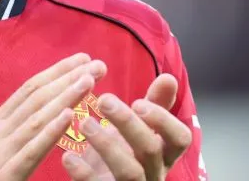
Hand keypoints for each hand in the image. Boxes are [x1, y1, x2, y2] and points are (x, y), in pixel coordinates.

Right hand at [0, 53, 107, 180]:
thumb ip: (17, 130)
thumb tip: (48, 109)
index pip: (30, 89)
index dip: (57, 71)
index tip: (83, 58)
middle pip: (37, 98)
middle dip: (68, 78)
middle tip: (97, 63)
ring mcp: (0, 152)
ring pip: (37, 119)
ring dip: (64, 97)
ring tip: (89, 80)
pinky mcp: (5, 175)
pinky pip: (31, 150)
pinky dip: (50, 131)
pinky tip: (69, 116)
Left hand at [60, 74, 191, 179]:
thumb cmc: (125, 153)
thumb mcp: (142, 129)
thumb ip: (155, 105)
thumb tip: (169, 77)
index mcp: (164, 154)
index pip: (180, 139)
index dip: (163, 120)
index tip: (138, 102)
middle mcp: (153, 173)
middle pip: (150, 150)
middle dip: (128, 123)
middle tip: (103, 100)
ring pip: (129, 172)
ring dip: (107, 145)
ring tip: (85, 123)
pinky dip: (83, 173)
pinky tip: (68, 157)